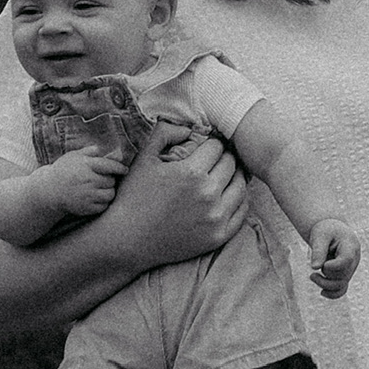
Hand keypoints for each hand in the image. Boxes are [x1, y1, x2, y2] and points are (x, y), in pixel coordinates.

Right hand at [41, 151, 128, 216]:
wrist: (49, 190)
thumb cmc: (63, 170)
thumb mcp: (74, 156)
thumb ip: (91, 151)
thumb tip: (108, 150)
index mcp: (86, 165)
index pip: (110, 165)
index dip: (120, 168)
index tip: (124, 170)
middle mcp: (88, 180)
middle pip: (111, 180)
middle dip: (110, 179)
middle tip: (102, 179)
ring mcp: (88, 195)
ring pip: (110, 194)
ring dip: (108, 191)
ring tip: (100, 188)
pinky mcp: (86, 207)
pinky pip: (104, 206)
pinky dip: (103, 202)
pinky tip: (95, 198)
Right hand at [101, 131, 245, 271]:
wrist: (126, 240)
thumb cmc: (133, 197)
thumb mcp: (144, 158)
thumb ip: (165, 133)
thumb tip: (188, 127)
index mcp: (191, 172)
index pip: (217, 146)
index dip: (210, 143)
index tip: (205, 147)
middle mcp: (208, 194)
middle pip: (231, 163)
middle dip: (223, 157)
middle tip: (214, 160)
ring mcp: (215, 217)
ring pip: (241, 186)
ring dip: (234, 177)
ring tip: (222, 176)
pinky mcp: (218, 236)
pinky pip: (242, 211)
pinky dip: (238, 200)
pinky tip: (227, 196)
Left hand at [306, 220, 360, 297]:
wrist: (331, 231)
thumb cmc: (326, 230)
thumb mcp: (320, 235)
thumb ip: (318, 250)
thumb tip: (315, 267)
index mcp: (351, 246)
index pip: (346, 261)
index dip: (333, 266)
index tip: (322, 264)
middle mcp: (354, 260)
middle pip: (342, 275)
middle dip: (325, 274)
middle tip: (312, 269)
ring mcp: (350, 269)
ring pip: (341, 284)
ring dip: (325, 285)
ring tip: (312, 276)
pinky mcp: (345, 275)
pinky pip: (342, 289)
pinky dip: (333, 294)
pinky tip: (322, 293)